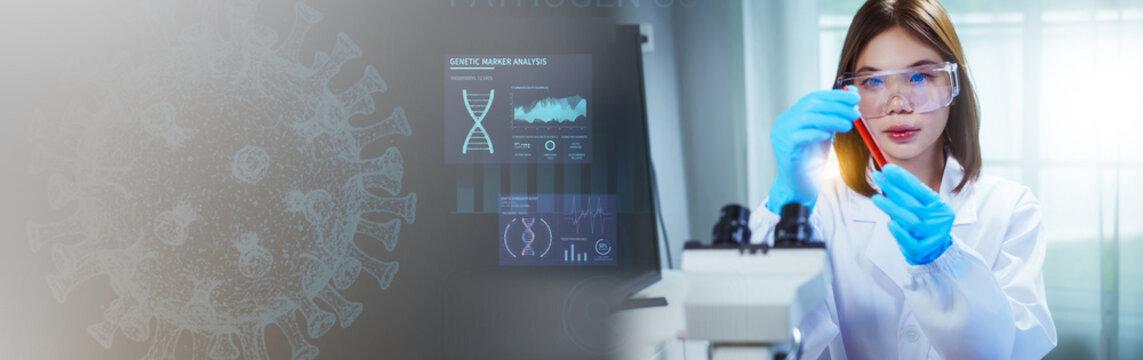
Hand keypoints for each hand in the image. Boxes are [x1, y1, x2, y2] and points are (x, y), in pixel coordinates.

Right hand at [767, 88, 858, 213]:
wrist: (799, 186)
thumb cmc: (812, 159)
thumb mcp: (827, 132)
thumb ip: (836, 114)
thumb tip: (852, 92)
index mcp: (793, 115)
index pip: (813, 98)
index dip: (835, 96)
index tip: (855, 98)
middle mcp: (784, 121)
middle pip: (810, 106)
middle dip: (836, 106)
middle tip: (855, 112)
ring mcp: (781, 134)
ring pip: (806, 119)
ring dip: (830, 119)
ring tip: (848, 125)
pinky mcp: (784, 148)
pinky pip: (800, 136)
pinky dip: (815, 133)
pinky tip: (828, 135)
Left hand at [870, 164, 954, 264]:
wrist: (933, 250)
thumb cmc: (922, 222)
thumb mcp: (921, 206)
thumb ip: (908, 192)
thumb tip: (887, 172)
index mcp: (939, 206)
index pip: (920, 189)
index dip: (903, 178)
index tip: (887, 168)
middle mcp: (937, 220)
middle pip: (912, 203)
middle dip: (892, 188)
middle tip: (877, 177)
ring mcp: (931, 236)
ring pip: (910, 221)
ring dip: (892, 208)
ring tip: (876, 198)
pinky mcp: (921, 250)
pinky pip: (909, 241)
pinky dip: (899, 232)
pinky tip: (890, 224)